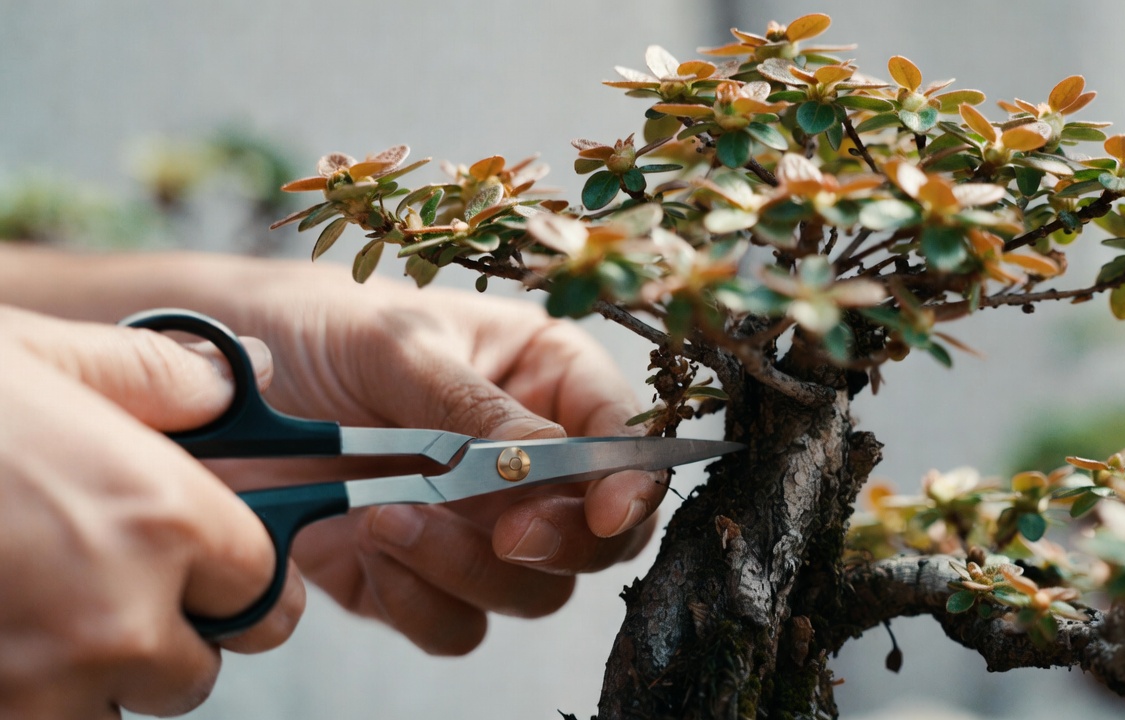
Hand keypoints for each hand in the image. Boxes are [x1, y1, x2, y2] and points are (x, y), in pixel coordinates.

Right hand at [0, 306, 288, 717]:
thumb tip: (237, 378)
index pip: (262, 591)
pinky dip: (20, 700)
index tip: (211, 573)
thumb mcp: (44, 355)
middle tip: (101, 591)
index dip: (236, 580)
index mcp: (164, 517)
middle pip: (192, 673)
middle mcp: (118, 614)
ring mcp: (37, 683)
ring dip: (83, 685)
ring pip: (107, 718)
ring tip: (30, 615)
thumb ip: (158, 376)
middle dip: (160, 641)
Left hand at [184, 257, 663, 654]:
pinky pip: (455, 624)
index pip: (621, 438)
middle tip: (505, 533)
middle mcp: (526, 458)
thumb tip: (550, 460)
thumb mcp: (397, 342)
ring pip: (530, 590)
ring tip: (387, 514)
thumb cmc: (314, 327)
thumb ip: (476, 407)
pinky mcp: (417, 576)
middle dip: (554, 541)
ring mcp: (475, 524)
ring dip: (468, 569)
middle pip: (594, 535)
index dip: (631, 480)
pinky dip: (420, 602)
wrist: (206, 387)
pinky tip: (366, 548)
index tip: (605, 509)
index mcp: (545, 377)